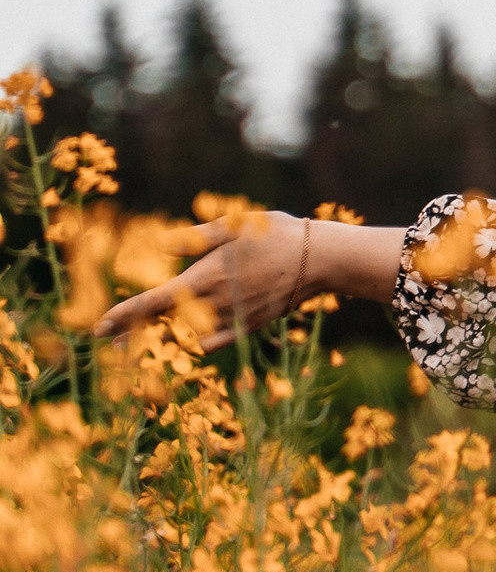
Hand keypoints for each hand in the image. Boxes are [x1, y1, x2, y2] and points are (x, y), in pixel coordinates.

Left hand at [95, 214, 405, 340]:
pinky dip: (198, 343)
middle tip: (111, 343)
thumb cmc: (276, 234)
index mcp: (204, 278)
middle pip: (163, 325)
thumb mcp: (232, 226)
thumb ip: (193, 238)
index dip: (122, 315)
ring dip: (162, 340)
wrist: (320, 260)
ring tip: (140, 346)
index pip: (152, 302)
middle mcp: (214, 304)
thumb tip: (158, 242)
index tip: (98, 327)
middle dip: (134, 334)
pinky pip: (216, 341)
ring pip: (187, 335)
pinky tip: (187, 343)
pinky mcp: (250, 325)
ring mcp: (233, 319)